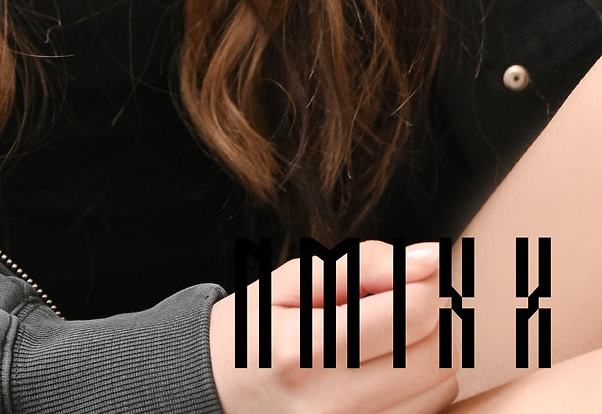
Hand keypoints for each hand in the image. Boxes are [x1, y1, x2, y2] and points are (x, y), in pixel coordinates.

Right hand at [208, 239, 457, 413]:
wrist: (218, 396)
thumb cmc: (254, 334)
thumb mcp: (291, 282)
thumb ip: (362, 266)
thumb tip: (430, 259)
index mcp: (305, 353)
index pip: (411, 316)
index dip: (417, 283)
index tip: (398, 274)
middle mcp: (330, 409)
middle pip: (435, 357)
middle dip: (423, 319)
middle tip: (387, 306)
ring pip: (440, 389)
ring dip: (424, 356)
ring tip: (380, 342)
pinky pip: (427, 413)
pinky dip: (418, 388)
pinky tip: (382, 373)